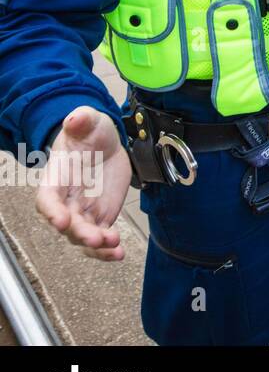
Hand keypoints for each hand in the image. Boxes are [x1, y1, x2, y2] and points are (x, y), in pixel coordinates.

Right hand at [36, 108, 130, 261]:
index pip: (47, 199)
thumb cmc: (89, 133)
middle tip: (95, 238)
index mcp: (57, 178)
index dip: (51, 211)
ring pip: (83, 236)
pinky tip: (118, 253)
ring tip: (112, 245)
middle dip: (79, 233)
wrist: (105, 144)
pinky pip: (101, 238)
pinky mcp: (101, 217)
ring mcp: (83, 212)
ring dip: (96, 245)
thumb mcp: (88, 121)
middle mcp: (66, 200)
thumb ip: (81, 120)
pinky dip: (108, 249)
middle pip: (67, 223)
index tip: (60, 220)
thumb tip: (75, 118)